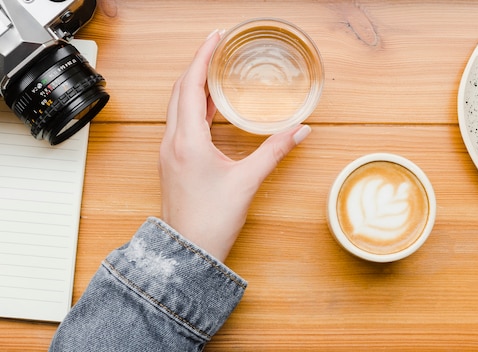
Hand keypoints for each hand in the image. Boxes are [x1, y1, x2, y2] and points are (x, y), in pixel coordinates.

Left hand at [159, 30, 310, 261]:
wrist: (188, 251)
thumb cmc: (212, 220)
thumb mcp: (248, 181)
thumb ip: (275, 151)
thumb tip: (300, 130)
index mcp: (188, 141)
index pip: (190, 86)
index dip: (202, 57)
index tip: (216, 37)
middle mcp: (173, 142)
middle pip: (180, 91)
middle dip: (198, 65)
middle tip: (218, 48)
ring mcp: (170, 153)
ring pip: (178, 107)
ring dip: (195, 86)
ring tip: (216, 72)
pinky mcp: (174, 162)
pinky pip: (180, 123)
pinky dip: (194, 107)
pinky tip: (211, 108)